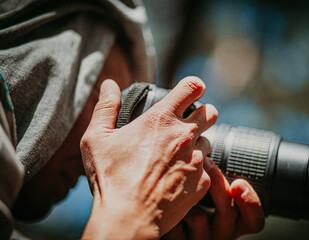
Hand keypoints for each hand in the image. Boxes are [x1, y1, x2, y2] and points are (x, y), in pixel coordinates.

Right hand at [80, 77, 217, 238]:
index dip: (193, 86)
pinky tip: (178, 178)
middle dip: (203, 114)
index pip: (192, 87)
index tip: (191, 91)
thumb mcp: (97, 138)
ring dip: (196, 145)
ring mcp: (196, 159)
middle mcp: (184, 136)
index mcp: (161, 119)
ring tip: (176, 157)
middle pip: (211, 112)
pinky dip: (196, 170)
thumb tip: (110, 85)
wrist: (128, 218)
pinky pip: (207, 169)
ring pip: (208, 142)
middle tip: (188, 123)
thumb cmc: (110, 178)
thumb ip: (105, 107)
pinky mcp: (203, 181)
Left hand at [164, 158, 264, 239]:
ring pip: (198, 218)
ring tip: (179, 182)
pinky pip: (174, 225)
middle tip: (206, 161)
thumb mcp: (212, 195)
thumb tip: (215, 153)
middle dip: (216, 183)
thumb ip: (220, 182)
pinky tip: (164, 200)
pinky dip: (169, 207)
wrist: (161, 222)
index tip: (239, 183)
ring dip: (187, 196)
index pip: (254, 221)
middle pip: (227, 214)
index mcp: (234, 223)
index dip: (250, 203)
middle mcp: (221, 236)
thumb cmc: (190, 203)